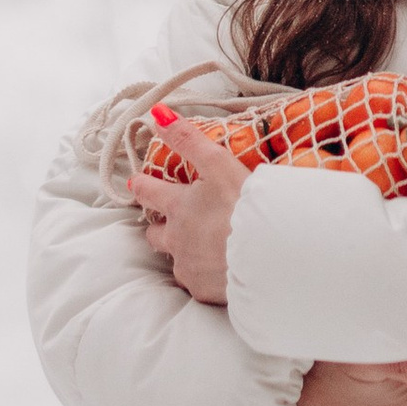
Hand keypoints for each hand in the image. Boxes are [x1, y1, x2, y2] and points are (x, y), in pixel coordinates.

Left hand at [128, 118, 247, 304]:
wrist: (269, 256)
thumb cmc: (245, 206)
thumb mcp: (219, 163)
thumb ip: (188, 138)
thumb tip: (157, 113)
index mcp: (178, 207)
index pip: (149, 192)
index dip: (142, 186)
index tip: (137, 183)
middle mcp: (176, 240)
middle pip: (155, 233)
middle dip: (159, 225)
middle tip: (171, 220)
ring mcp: (188, 268)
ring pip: (176, 260)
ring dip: (184, 251)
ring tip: (202, 247)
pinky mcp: (203, 292)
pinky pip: (197, 283)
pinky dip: (204, 274)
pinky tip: (220, 270)